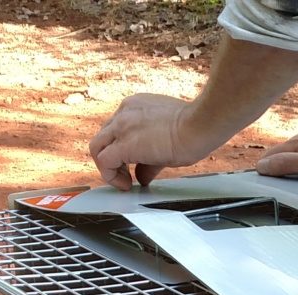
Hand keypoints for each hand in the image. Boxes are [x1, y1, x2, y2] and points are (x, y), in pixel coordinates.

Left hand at [88, 93, 224, 190]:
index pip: (116, 129)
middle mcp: (124, 112)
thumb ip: (150, 160)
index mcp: (134, 107)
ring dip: (107, 168)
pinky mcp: (123, 144)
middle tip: (126, 175)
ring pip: (97, 147)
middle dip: (111, 159)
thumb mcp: (166, 141)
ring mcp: (121, 126)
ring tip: (124, 182)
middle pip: (103, 138)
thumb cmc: (194, 129)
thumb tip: (143, 177)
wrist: (200, 125)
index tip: (133, 164)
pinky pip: (104, 162)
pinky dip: (110, 176)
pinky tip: (126, 185)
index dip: (121, 150)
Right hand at [256, 132, 297, 184]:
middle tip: (263, 188)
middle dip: (271, 171)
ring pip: (294, 161)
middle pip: (280, 158)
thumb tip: (261, 167)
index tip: (253, 185)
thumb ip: (286, 164)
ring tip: (280, 187)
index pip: (269, 157)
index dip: (261, 170)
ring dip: (286, 173)